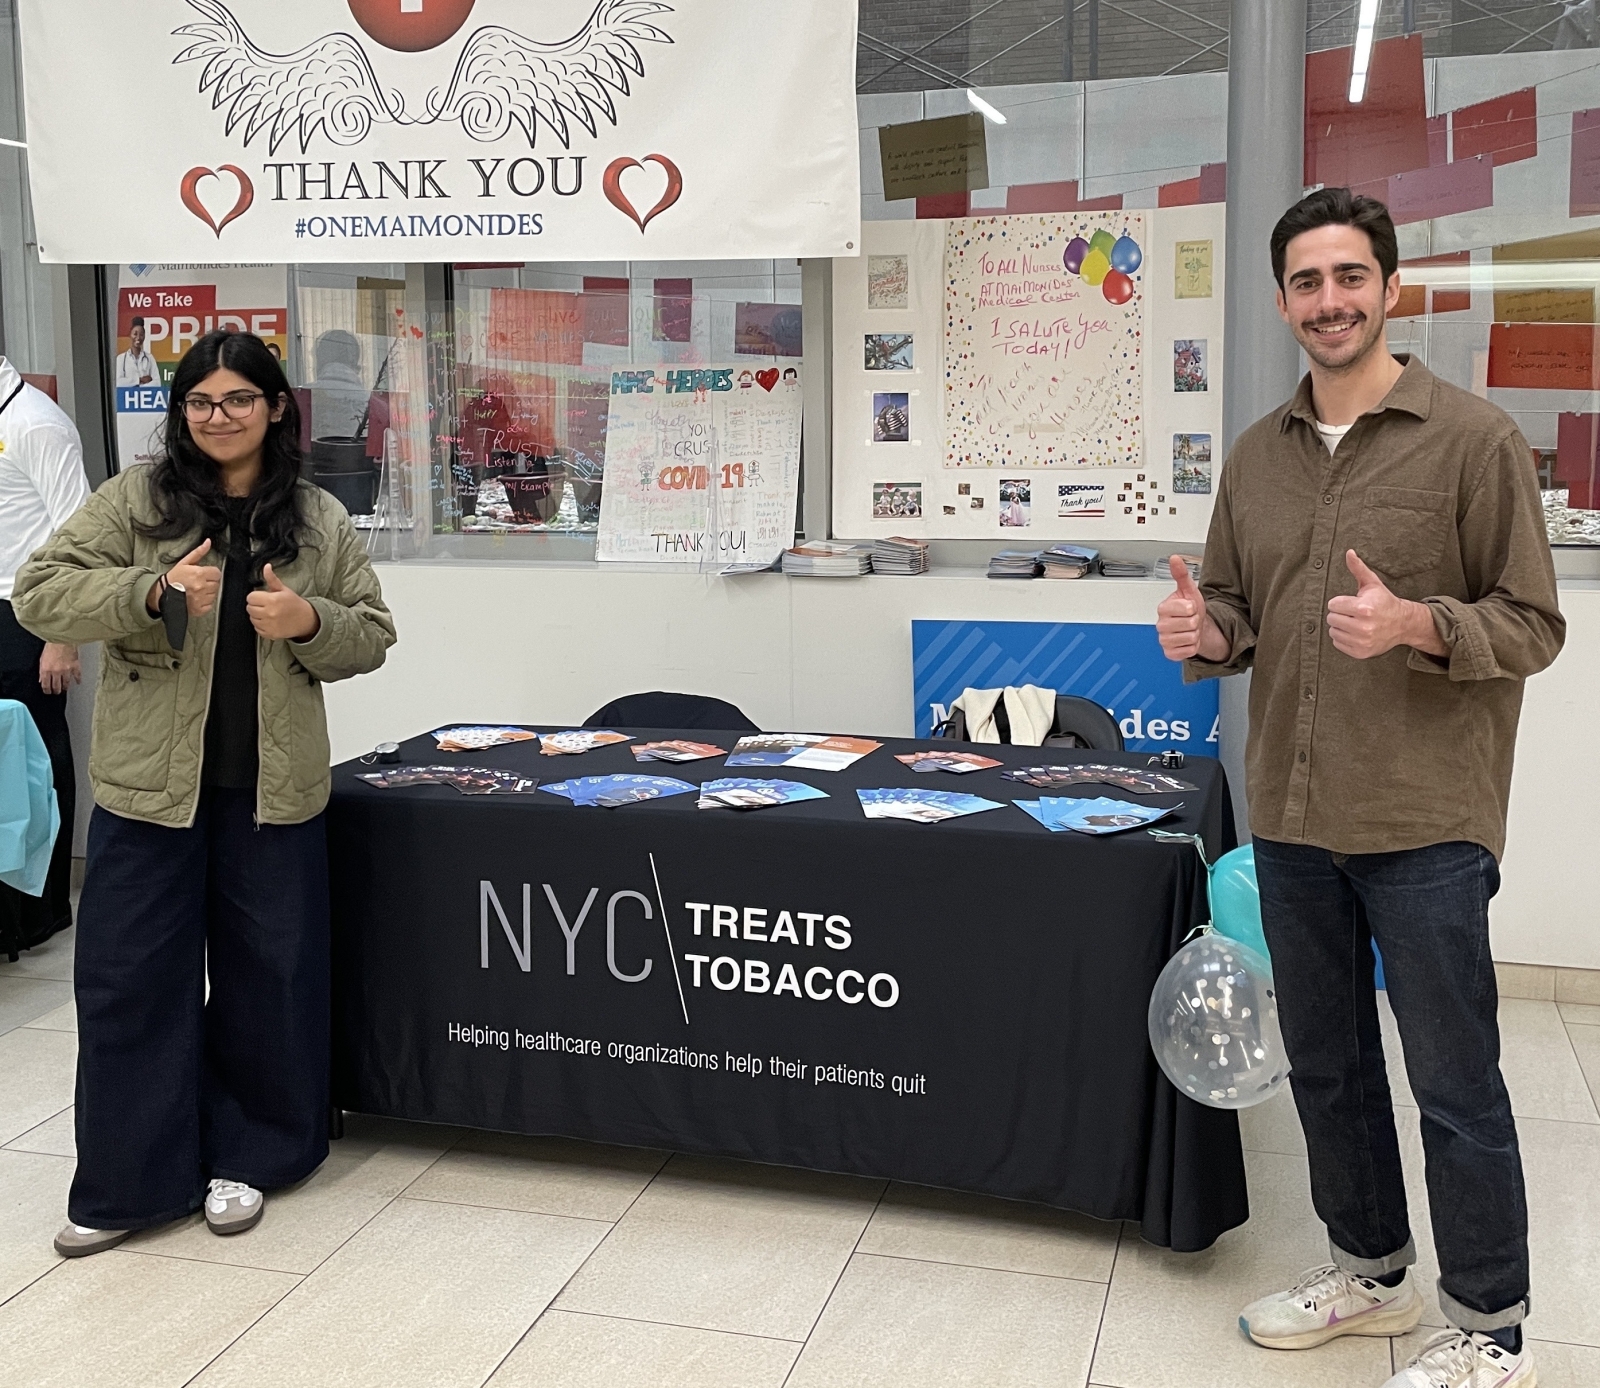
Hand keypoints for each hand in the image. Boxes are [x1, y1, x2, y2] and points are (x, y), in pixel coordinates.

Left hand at [38, 643, 79, 694]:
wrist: (62, 639)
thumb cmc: (51, 647)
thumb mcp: (42, 659)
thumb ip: (41, 671)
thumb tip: (41, 679)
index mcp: (46, 670)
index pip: (46, 685)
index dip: (47, 690)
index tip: (48, 692)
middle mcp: (56, 672)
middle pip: (56, 686)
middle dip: (56, 691)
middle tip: (57, 692)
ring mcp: (66, 670)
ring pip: (66, 683)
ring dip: (65, 687)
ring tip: (65, 688)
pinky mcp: (75, 666)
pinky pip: (77, 676)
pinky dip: (78, 680)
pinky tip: (78, 682)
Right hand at [149, 538, 221, 617]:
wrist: (162, 592)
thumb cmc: (174, 577)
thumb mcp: (185, 562)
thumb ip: (199, 552)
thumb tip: (208, 542)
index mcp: (199, 574)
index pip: (217, 573)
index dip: (211, 573)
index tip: (204, 574)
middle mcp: (201, 586)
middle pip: (216, 583)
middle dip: (209, 582)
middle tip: (198, 582)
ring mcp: (200, 599)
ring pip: (214, 594)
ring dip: (208, 592)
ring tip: (196, 590)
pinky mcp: (199, 609)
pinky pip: (210, 605)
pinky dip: (205, 602)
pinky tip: (196, 598)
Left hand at [246, 563, 319, 641]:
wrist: (306, 619)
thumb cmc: (294, 603)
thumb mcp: (283, 589)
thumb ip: (272, 579)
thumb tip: (266, 567)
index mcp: (272, 600)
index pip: (250, 597)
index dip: (255, 596)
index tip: (261, 597)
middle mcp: (270, 613)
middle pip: (249, 608)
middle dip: (255, 605)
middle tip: (265, 605)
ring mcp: (269, 625)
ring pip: (252, 619)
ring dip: (257, 616)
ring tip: (268, 613)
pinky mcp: (270, 634)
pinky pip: (257, 628)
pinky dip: (261, 625)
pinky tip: (269, 621)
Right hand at [1156, 555, 1225, 660]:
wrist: (1194, 627)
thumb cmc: (1190, 609)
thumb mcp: (1189, 590)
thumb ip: (1181, 574)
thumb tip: (1174, 558)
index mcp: (1163, 608)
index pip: (1186, 609)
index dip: (1193, 608)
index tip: (1189, 607)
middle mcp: (1160, 625)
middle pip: (1190, 624)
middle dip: (1195, 622)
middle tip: (1190, 619)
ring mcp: (1164, 640)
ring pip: (1190, 638)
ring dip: (1195, 635)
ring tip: (1190, 629)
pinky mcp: (1169, 653)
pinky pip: (1188, 651)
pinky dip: (1193, 647)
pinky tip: (1187, 640)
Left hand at [1325, 550, 1442, 658]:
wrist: (1402, 624)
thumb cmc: (1383, 601)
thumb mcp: (1372, 584)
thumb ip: (1358, 568)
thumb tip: (1349, 552)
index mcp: (1364, 608)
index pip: (1333, 605)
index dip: (1340, 602)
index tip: (1351, 602)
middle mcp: (1363, 627)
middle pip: (1331, 618)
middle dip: (1340, 614)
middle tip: (1353, 613)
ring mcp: (1362, 641)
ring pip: (1333, 631)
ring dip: (1340, 626)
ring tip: (1354, 622)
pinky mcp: (1361, 652)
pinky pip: (1338, 644)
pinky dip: (1343, 638)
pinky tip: (1355, 633)